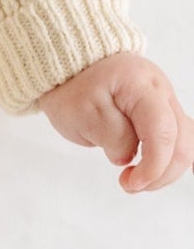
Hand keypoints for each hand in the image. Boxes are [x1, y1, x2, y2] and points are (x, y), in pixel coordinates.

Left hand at [37, 52, 193, 192]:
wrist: (66, 65)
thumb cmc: (71, 86)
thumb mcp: (81, 113)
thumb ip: (113, 137)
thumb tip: (129, 157)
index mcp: (140, 85)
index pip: (163, 133)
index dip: (153, 166)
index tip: (130, 183)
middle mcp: (159, 89)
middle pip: (181, 142)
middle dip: (160, 172)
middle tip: (129, 183)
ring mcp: (163, 98)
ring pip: (183, 142)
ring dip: (165, 167)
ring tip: (135, 176)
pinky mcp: (160, 108)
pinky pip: (176, 136)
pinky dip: (168, 157)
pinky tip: (156, 168)